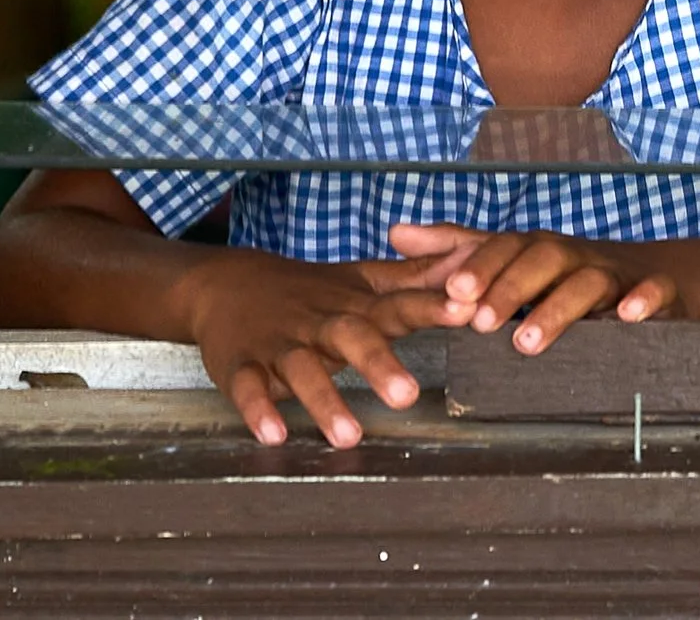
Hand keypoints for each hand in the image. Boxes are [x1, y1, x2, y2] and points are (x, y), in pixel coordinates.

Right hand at [178, 247, 474, 448]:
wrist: (225, 282)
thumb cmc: (311, 290)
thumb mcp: (364, 279)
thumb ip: (418, 278)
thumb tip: (475, 262)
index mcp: (357, 305)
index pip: (399, 303)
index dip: (433, 306)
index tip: (468, 311)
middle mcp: (322, 322)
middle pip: (352, 337)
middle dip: (379, 364)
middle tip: (408, 396)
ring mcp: (281, 343)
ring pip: (302, 369)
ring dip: (324, 400)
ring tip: (349, 437)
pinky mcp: (242, 364)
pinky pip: (248, 387)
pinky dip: (258, 409)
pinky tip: (273, 435)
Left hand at [391, 223, 678, 353]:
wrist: (652, 275)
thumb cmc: (568, 274)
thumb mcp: (513, 260)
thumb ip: (458, 249)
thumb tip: (396, 233)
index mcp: (538, 250)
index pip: (507, 249)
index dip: (481, 268)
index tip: (453, 295)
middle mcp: (574, 256)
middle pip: (543, 260)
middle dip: (511, 289)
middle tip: (480, 324)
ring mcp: (616, 273)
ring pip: (588, 282)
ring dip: (558, 308)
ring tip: (527, 343)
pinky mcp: (655, 292)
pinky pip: (653, 291)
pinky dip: (643, 300)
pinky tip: (628, 317)